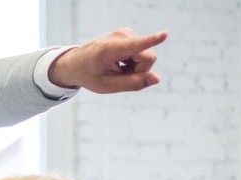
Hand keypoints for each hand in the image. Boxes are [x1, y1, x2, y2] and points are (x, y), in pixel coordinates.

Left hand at [49, 28, 167, 93]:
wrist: (75, 62)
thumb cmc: (89, 75)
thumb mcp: (107, 86)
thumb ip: (132, 84)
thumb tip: (156, 79)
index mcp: (110, 49)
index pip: (135, 45)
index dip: (151, 41)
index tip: (164, 34)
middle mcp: (120, 36)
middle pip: (148, 58)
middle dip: (139, 71)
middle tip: (119, 75)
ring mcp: (125, 33)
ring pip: (147, 56)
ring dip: (134, 67)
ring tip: (116, 68)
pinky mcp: (129, 34)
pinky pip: (142, 53)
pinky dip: (132, 62)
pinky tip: (118, 63)